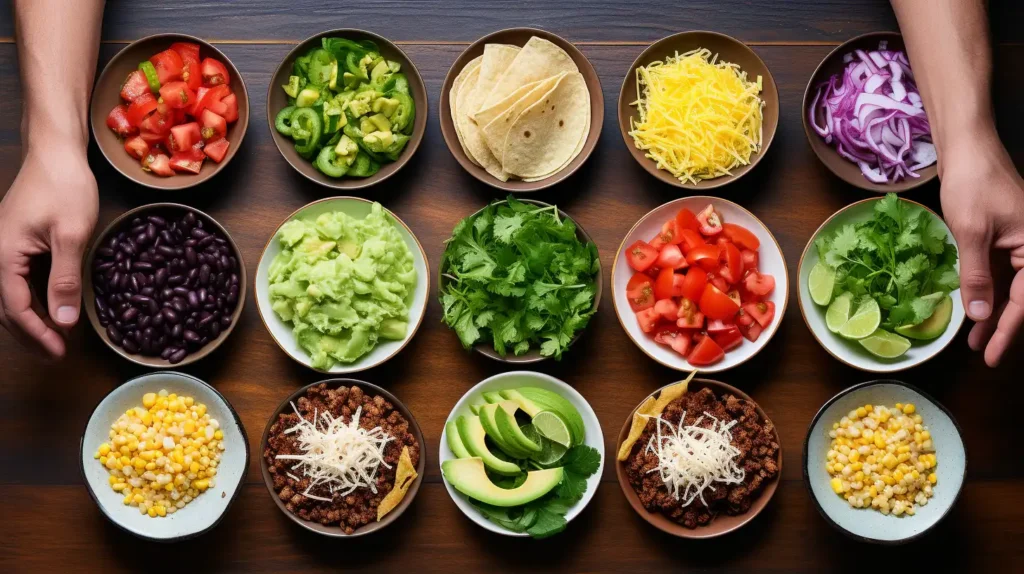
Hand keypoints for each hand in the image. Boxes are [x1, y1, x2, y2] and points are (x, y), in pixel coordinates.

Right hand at [0, 145, 97, 357]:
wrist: (56, 152)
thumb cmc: (64, 187)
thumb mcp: (71, 235)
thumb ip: (65, 279)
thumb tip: (63, 321)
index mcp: (3, 255)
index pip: (15, 307)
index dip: (36, 334)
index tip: (58, 352)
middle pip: (7, 307)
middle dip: (31, 334)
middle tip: (56, 355)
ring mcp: (4, 248)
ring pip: (12, 295)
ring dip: (31, 320)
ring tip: (54, 340)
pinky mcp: (16, 243)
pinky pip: (19, 280)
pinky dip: (33, 300)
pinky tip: (52, 310)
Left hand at [939, 133, 1023, 366]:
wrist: (967, 148)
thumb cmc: (973, 185)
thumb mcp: (971, 234)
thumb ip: (976, 277)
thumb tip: (980, 317)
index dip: (1008, 330)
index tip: (991, 355)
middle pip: (1021, 296)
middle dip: (1002, 326)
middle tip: (983, 353)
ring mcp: (1019, 242)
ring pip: (1009, 287)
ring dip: (992, 312)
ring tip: (974, 341)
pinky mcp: (1003, 238)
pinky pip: (998, 272)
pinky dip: (985, 291)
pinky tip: (972, 309)